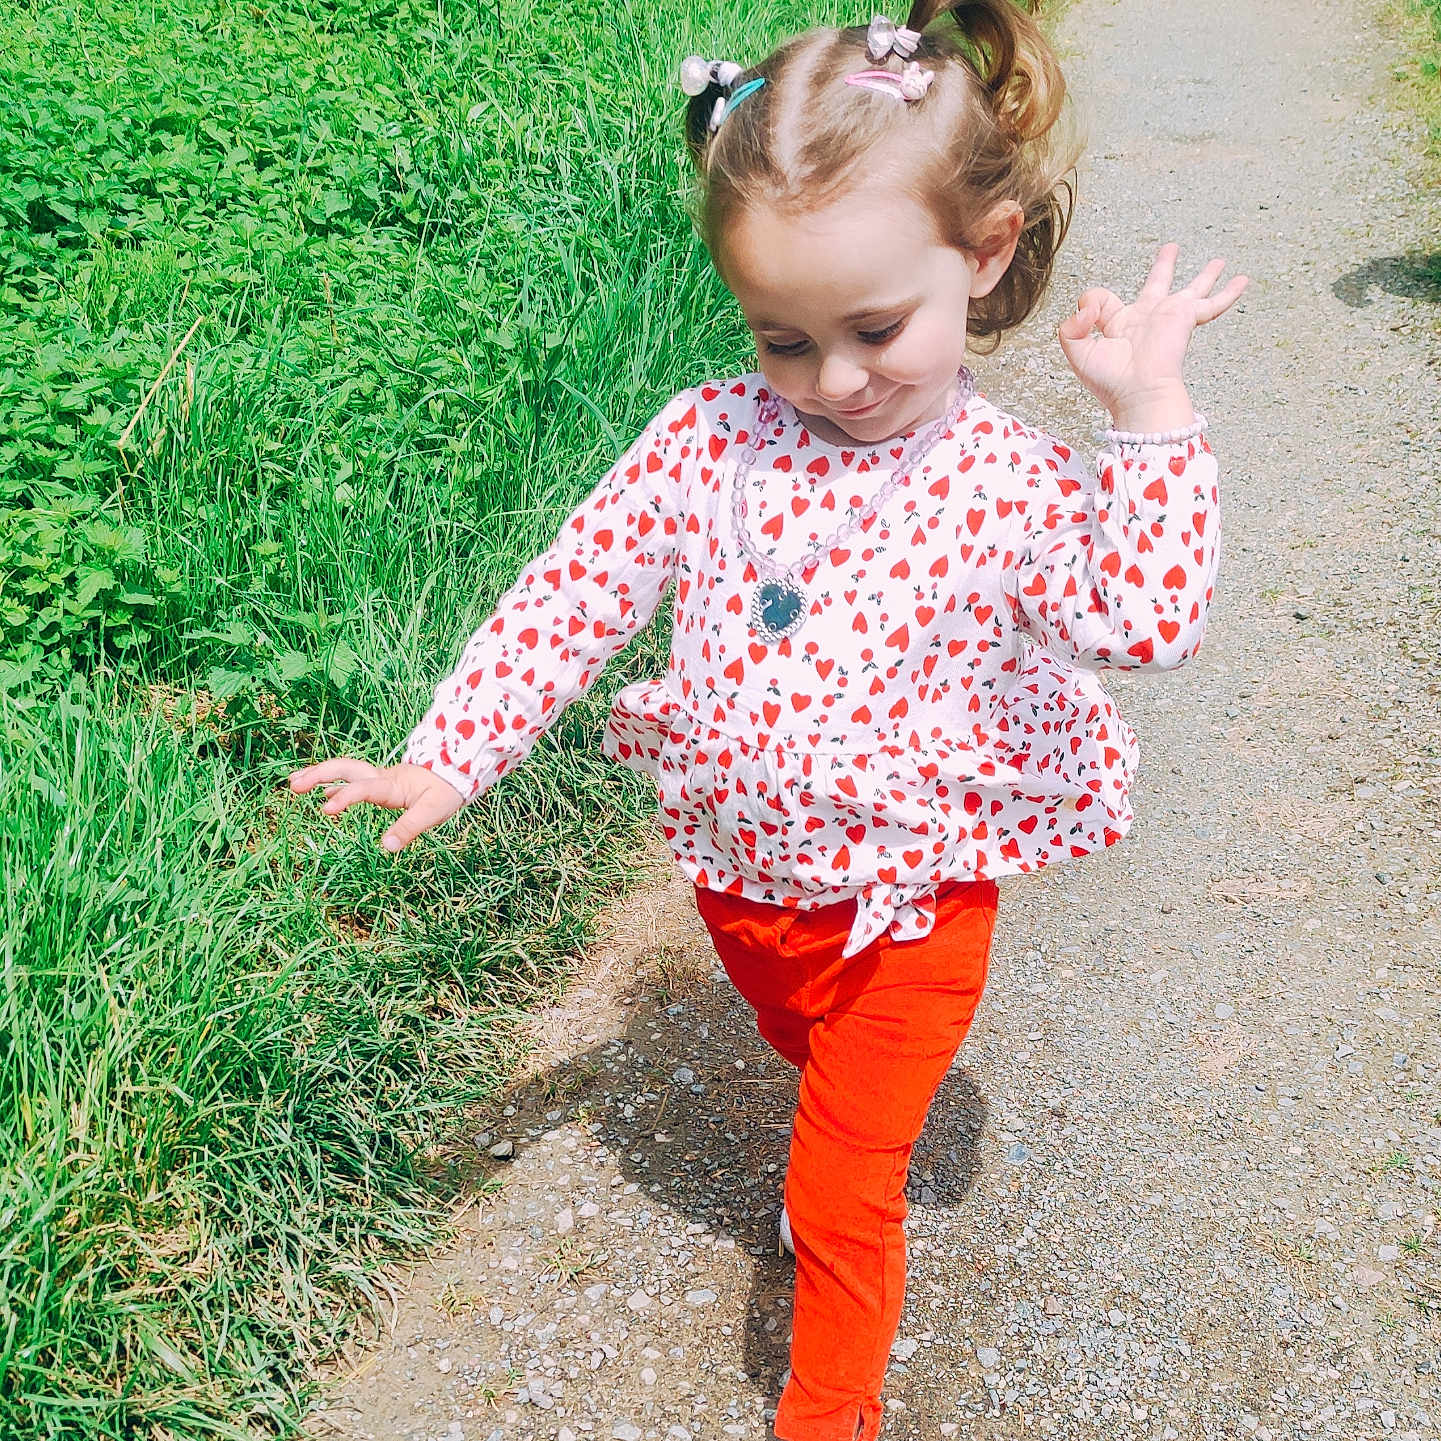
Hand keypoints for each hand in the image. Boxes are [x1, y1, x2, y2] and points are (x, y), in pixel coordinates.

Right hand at [288, 759, 464, 850]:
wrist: (456, 772)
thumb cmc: (445, 791)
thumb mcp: (433, 812)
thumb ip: (409, 828)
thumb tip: (386, 848)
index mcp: (392, 785)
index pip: (364, 788)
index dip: (345, 797)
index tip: (325, 810)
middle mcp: (381, 777)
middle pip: (345, 769)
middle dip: (319, 775)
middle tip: (293, 785)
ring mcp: (378, 777)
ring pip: (345, 770)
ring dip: (319, 774)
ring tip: (293, 782)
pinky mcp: (379, 782)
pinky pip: (351, 778)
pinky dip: (332, 782)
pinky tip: (321, 792)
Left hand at [1058, 244, 1247, 430]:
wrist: (1137, 393)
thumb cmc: (1109, 380)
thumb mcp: (1078, 351)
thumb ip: (1072, 326)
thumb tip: (1087, 308)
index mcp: (1120, 324)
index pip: (1104, 301)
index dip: (1093, 304)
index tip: (1091, 316)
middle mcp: (1146, 317)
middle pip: (1157, 283)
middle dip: (1164, 266)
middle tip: (1171, 249)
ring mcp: (1168, 317)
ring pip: (1192, 289)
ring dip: (1206, 276)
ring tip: (1220, 262)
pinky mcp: (1186, 319)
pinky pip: (1211, 303)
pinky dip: (1228, 293)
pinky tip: (1243, 281)